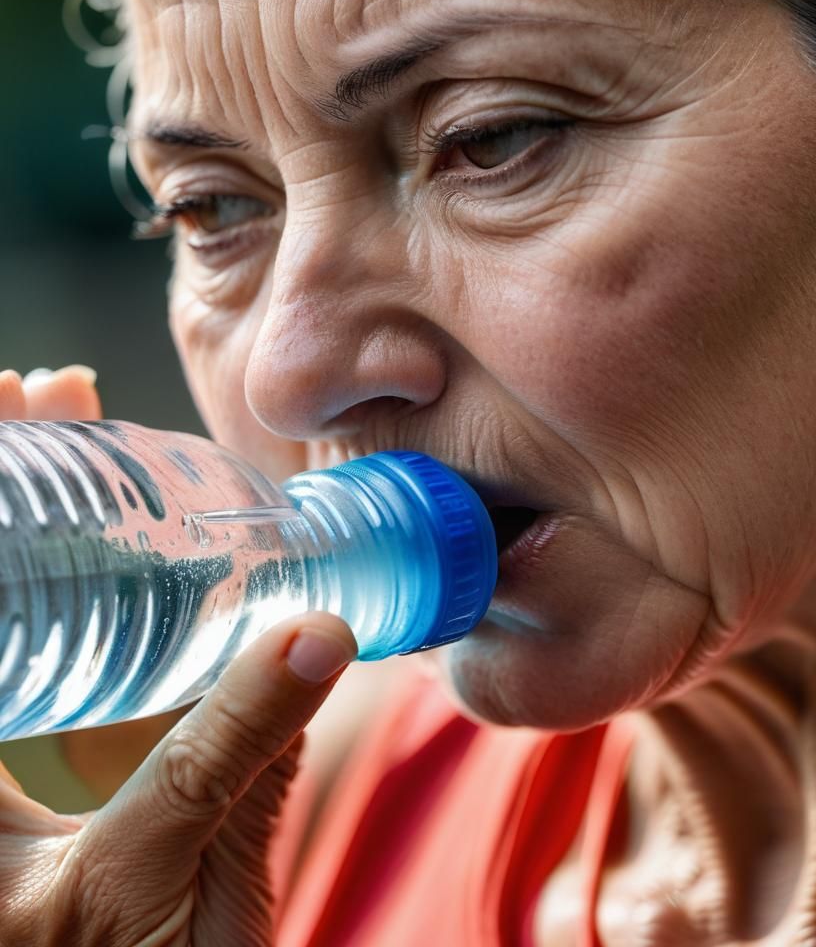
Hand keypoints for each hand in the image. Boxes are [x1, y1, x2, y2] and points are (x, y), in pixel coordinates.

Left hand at [0, 368, 357, 946]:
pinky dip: (117, 583)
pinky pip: (95, 653)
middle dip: (16, 485)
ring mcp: (38, 750)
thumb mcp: (159, 885)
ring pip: (38, 611)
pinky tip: (147, 537)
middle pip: (2, 592)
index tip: (11, 406)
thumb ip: (229, 761)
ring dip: (59, 518)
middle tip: (44, 399)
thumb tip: (315, 633)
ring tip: (73, 428)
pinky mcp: (90, 761)